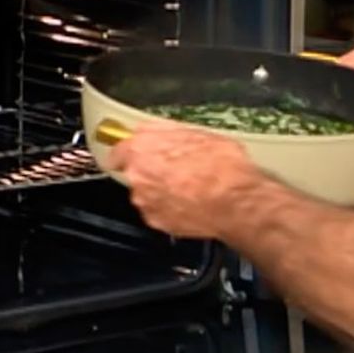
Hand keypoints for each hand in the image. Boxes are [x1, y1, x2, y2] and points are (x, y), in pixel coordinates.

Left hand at [108, 124, 257, 239]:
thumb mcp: (198, 133)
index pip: (118, 150)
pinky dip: (171, 209)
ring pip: (147, 193)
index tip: (136, 153)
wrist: (235, 202)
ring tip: (190, 187)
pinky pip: (159, 212)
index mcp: (142, 149)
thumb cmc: (222, 166)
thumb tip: (158, 130)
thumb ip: (167, 132)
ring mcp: (146, 201)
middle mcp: (138, 176)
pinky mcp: (158, 222)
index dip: (130, 151)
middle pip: (136, 172)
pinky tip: (192, 203)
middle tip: (179, 168)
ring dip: (162, 191)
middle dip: (153, 171)